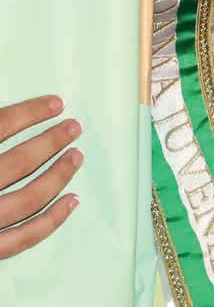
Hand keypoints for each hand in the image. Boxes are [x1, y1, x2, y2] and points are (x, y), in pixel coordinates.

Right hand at [0, 95, 82, 258]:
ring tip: (75, 156)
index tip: (54, 104)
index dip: (30, 113)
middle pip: (19, 162)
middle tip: (72, 127)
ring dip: (58, 175)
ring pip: (28, 198)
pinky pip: (22, 238)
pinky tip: (70, 201)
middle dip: (51, 141)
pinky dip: (51, 221)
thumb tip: (9, 116)